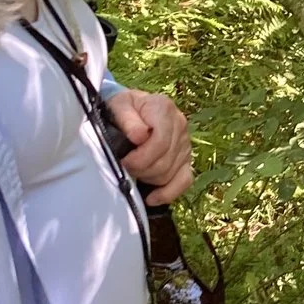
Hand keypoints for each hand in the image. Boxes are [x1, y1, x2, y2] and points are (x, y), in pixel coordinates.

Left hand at [108, 87, 192, 204]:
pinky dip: (168, 193)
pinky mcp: (186, 159)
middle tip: (124, 167)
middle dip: (141, 169)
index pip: (160, 142)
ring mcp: (185, 143)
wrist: (130, 108)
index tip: (124, 161)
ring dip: (148, 179)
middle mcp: (180, 124)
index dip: (140, 158)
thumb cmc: (122, 108)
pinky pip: (184, 181)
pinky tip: (151, 198)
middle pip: (165, 161)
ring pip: (170, 173)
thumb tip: (139, 136)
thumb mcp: (118, 105)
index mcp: (164, 108)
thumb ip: (126, 118)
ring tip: (133, 171)